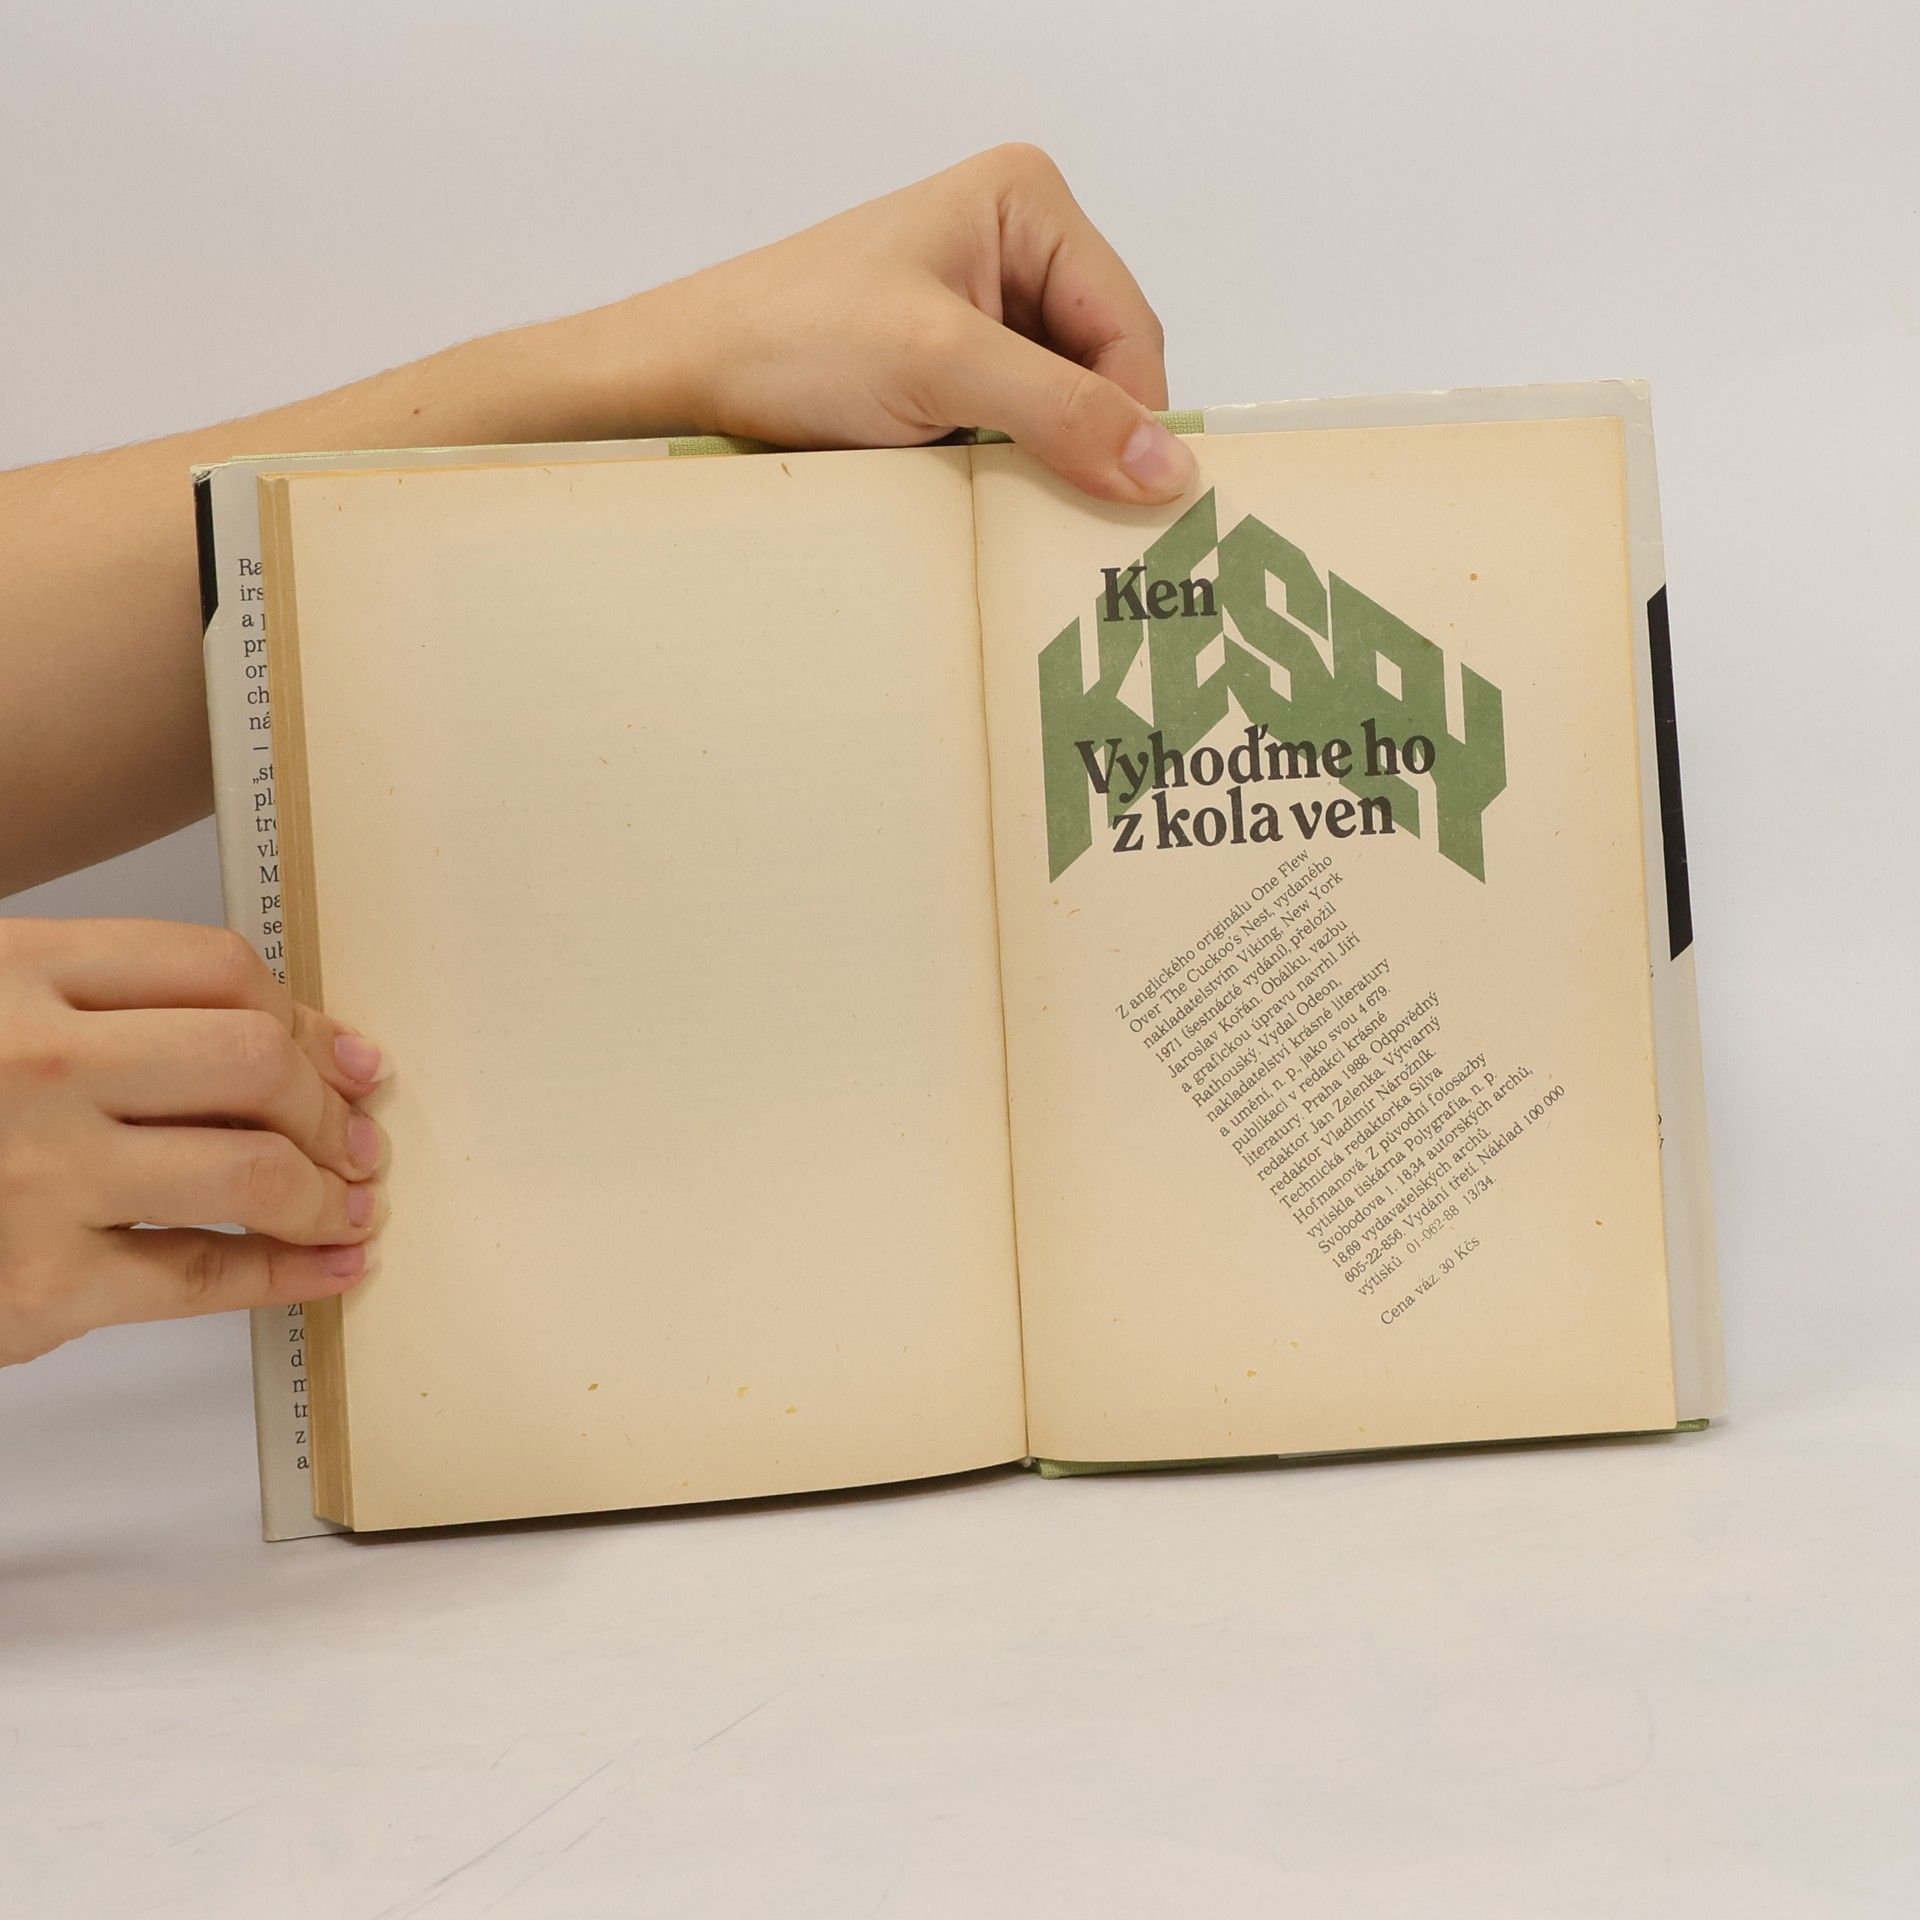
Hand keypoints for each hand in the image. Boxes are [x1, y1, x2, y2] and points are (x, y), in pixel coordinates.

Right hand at [0, 918, 386, 1366]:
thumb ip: (101, 1006)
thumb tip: (282, 1040)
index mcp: (20, 974)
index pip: (218, 971)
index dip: (305, 1019)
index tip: (344, 1055)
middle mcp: (36, 1064)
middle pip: (253, 1063)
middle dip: (330, 1107)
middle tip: (359, 1136)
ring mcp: (40, 1174)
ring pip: (252, 1169)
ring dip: (329, 1191)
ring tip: (352, 1202)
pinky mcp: (42, 1283)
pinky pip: (207, 1274)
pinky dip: (294, 1273)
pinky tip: (332, 1265)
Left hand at [631, 142, 1198, 504]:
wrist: (686, 380)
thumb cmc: (791, 342)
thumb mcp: (941, 367)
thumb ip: (1061, 410)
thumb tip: (1168, 469)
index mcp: (1026, 205)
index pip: (1129, 325)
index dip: (1134, 415)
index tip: (1131, 502)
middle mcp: (1016, 248)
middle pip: (1106, 367)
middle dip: (1093, 439)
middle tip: (1082, 521)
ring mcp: (985, 312)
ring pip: (1067, 407)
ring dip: (1052, 462)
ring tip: (1024, 510)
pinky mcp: (954, 369)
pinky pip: (1021, 428)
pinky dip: (1016, 469)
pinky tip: (990, 498)